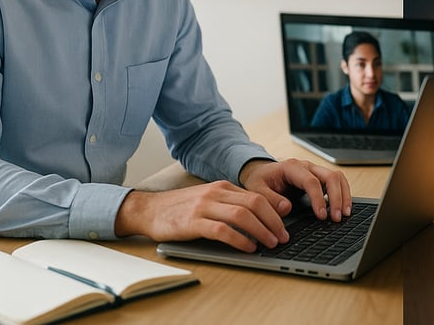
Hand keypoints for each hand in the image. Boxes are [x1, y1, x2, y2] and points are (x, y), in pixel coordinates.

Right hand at [115, 180, 294, 251]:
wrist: (148, 209)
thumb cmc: (179, 208)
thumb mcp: (208, 199)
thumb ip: (229, 204)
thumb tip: (257, 218)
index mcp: (222, 187)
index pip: (257, 195)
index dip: (275, 210)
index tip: (285, 223)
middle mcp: (216, 193)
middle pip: (255, 203)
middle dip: (273, 221)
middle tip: (283, 236)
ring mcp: (204, 207)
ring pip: (242, 215)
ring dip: (261, 230)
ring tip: (271, 243)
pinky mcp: (193, 222)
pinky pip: (223, 230)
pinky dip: (239, 239)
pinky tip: (248, 247)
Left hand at [240, 157, 351, 224]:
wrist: (261, 173)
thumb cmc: (260, 181)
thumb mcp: (257, 190)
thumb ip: (270, 199)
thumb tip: (287, 208)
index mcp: (291, 167)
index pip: (311, 181)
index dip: (319, 199)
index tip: (322, 216)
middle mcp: (306, 166)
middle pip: (330, 176)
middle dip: (337, 197)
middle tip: (337, 218)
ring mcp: (315, 170)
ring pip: (337, 177)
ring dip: (344, 195)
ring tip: (344, 214)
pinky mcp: (319, 177)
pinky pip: (337, 181)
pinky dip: (343, 193)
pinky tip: (343, 208)